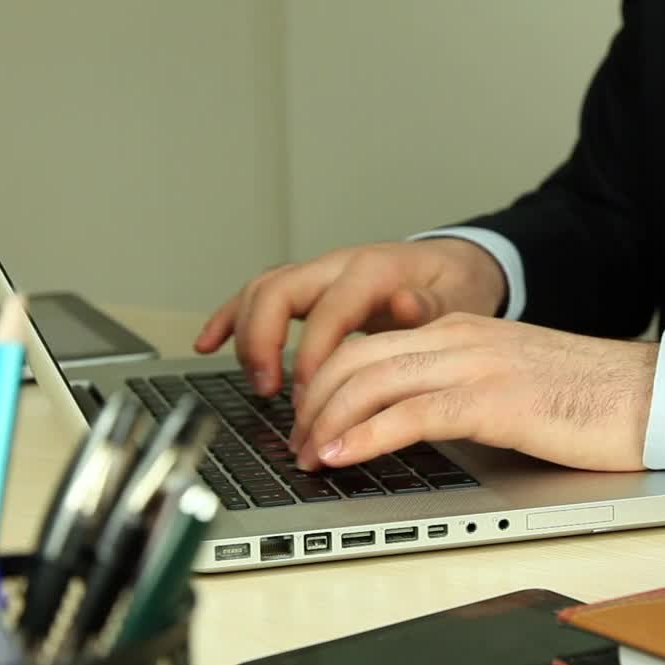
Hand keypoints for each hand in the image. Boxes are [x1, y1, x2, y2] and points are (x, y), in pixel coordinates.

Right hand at [194, 239, 505, 403]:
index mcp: (373, 270)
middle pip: (279, 292)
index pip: (328, 312)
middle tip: (271, 391)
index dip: (311, 357)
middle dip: (265, 343)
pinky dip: (230, 318)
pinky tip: (207, 344)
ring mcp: (318, 275)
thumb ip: (431, 308)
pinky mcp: (307, 287)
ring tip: (256, 382)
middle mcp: (338, 266)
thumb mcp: (457, 300)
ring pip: (263, 290)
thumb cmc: (453, 288)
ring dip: (247, 336)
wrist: (454, 266)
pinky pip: (258, 296)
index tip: (306, 399)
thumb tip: (406, 305)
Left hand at [288, 313, 658, 472]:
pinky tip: (341, 458)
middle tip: (296, 445)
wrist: (649, 396)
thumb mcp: (506, 379)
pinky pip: (409, 414)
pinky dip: (363, 437)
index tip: (307, 421)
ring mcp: (475, 365)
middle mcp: (458, 338)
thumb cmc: (585, 397)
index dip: (323, 384)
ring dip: (326, 423)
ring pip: (370, 382)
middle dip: (312, 405)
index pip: (366, 346)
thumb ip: (456, 388)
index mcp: (458, 329)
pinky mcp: (493, 401)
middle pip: (355, 359)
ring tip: (307, 457)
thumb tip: (406, 423)